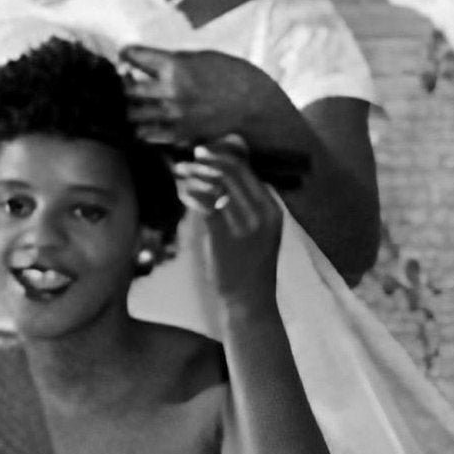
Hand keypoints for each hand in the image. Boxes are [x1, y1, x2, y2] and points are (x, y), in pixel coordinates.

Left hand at [121, 45, 299, 161]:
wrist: (255, 108)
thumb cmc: (235, 77)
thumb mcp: (204, 57)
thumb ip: (175, 60)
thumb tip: (150, 62)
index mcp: (175, 66)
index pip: (133, 56)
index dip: (127, 54)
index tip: (127, 55)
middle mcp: (170, 91)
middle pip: (127, 88)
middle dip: (124, 83)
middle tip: (128, 81)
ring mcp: (174, 116)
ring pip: (132, 114)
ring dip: (132, 107)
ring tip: (138, 103)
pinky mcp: (180, 134)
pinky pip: (147, 134)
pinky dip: (144, 128)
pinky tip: (149, 122)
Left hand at [176, 140, 281, 308]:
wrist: (250, 301)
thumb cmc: (251, 267)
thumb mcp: (258, 232)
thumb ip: (245, 204)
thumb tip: (224, 177)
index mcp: (272, 210)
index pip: (248, 171)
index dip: (225, 155)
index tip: (208, 152)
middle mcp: (261, 214)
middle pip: (232, 172)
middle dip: (208, 160)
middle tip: (191, 157)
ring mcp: (243, 225)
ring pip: (216, 184)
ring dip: (195, 173)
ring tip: (181, 171)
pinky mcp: (223, 236)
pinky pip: (204, 204)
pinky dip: (190, 192)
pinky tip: (181, 191)